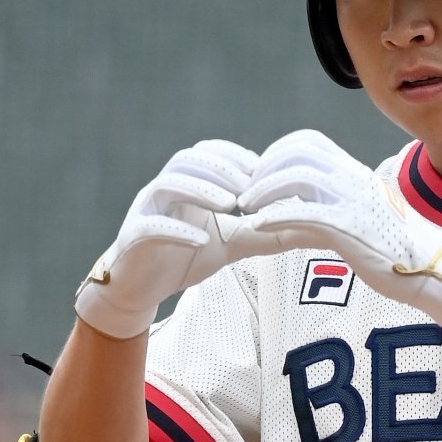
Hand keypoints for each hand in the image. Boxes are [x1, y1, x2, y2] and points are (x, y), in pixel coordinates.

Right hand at [75, 140, 261, 338]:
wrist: (140, 287)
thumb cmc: (184, 258)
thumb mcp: (231, 244)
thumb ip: (263, 234)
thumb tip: (308, 230)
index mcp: (185, 184)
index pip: (207, 153)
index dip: (233, 155)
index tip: (261, 168)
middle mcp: (163, 189)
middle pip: (188, 160)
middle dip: (221, 168)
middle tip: (249, 185)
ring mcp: (146, 209)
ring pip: (167, 184)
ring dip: (200, 190)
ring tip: (230, 204)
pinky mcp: (133, 236)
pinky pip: (152, 226)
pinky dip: (176, 229)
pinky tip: (200, 239)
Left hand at [239, 130, 441, 327]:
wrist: (433, 271)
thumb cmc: (399, 252)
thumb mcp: (362, 221)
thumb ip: (332, 212)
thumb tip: (299, 217)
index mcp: (355, 175)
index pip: (308, 143)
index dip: (277, 153)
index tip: (260, 176)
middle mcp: (353, 181)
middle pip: (298, 152)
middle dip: (265, 168)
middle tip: (247, 193)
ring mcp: (353, 203)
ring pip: (298, 175)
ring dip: (264, 189)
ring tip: (248, 209)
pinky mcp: (352, 229)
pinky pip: (308, 213)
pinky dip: (277, 215)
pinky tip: (259, 225)